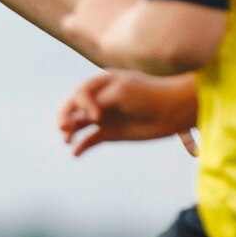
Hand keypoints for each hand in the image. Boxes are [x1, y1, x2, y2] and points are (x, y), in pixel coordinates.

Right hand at [58, 69, 200, 156]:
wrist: (172, 111)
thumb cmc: (148, 95)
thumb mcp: (121, 91)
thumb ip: (98, 100)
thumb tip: (79, 114)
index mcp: (102, 83)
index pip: (80, 92)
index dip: (81, 104)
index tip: (97, 116)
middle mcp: (100, 99)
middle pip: (73, 107)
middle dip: (66, 116)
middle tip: (63, 127)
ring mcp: (104, 116)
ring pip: (79, 124)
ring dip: (70, 131)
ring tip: (67, 140)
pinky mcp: (110, 133)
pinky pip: (89, 140)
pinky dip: (81, 146)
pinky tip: (76, 153)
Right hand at [60, 0, 138, 49]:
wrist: (138, 34)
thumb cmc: (124, 51)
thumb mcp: (107, 54)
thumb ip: (102, 44)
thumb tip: (112, 42)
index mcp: (76, 24)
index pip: (70, 23)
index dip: (81, 26)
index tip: (93, 31)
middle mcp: (82, 5)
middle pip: (88, 7)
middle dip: (99, 12)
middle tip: (118, 23)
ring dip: (110, 0)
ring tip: (127, 13)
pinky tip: (131, 1)